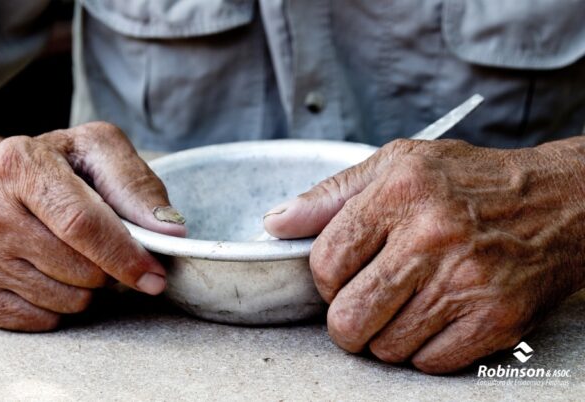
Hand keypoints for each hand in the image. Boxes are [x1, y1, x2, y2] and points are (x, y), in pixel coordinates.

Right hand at [0, 122, 184, 330]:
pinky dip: (59, 305)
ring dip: (86, 287)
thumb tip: (170, 233)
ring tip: (71, 255)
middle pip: (79, 269)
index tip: (155, 275)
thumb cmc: (56, 170)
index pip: (82, 223)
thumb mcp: (98, 153)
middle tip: (104, 250)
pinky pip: (42, 320)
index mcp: (20, 164)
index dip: (125, 255)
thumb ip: (137, 186)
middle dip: (110, 270)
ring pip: (65, 300)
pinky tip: (47, 273)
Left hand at [264, 138, 584, 372]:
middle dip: (345, 319)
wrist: (560, 203)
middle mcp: (432, 237)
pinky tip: (437, 316)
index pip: (325, 261)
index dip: (323, 278)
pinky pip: (428, 363)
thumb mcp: (397, 164)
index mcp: (400, 192)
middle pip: (349, 317)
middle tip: (362, 303)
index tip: (340, 275)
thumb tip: (276, 223)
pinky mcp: (495, 319)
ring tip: (407, 303)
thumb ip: (330, 195)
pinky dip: (423, 349)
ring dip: (385, 334)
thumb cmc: (469, 182)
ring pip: (385, 348)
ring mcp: (466, 283)